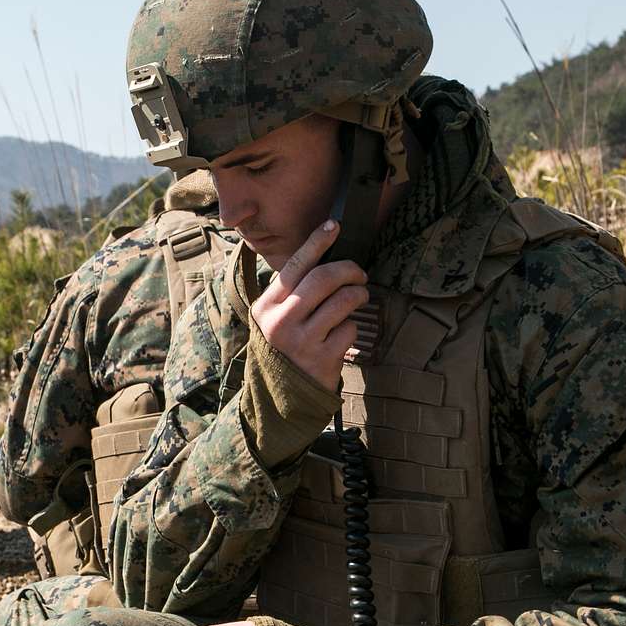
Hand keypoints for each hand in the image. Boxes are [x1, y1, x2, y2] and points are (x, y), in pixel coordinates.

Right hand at [251, 220, 368, 389]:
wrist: (280, 399)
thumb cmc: (282, 351)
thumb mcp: (274, 320)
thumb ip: (292, 294)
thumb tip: (325, 259)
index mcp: (267, 306)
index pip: (295, 266)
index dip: (317, 242)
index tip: (334, 225)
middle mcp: (281, 321)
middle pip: (324, 279)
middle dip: (349, 270)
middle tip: (359, 273)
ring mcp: (302, 341)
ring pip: (343, 301)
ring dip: (358, 296)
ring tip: (358, 299)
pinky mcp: (322, 358)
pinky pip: (350, 330)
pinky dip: (352, 329)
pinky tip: (343, 335)